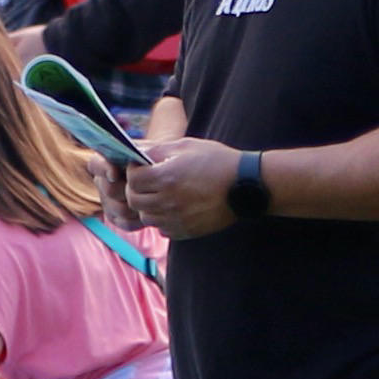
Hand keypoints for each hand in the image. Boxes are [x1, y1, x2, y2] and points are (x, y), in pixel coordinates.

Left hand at [128, 134, 242, 238]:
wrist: (246, 186)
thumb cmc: (217, 161)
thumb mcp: (186, 147)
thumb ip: (157, 150)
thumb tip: (135, 150)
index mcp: (166, 177)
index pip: (132, 179)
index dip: (134, 172)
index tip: (142, 168)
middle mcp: (168, 201)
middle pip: (134, 201)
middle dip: (136, 190)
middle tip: (148, 183)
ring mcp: (177, 219)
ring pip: (147, 218)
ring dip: (149, 207)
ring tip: (162, 196)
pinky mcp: (186, 231)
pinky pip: (163, 229)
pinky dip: (164, 220)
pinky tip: (175, 208)